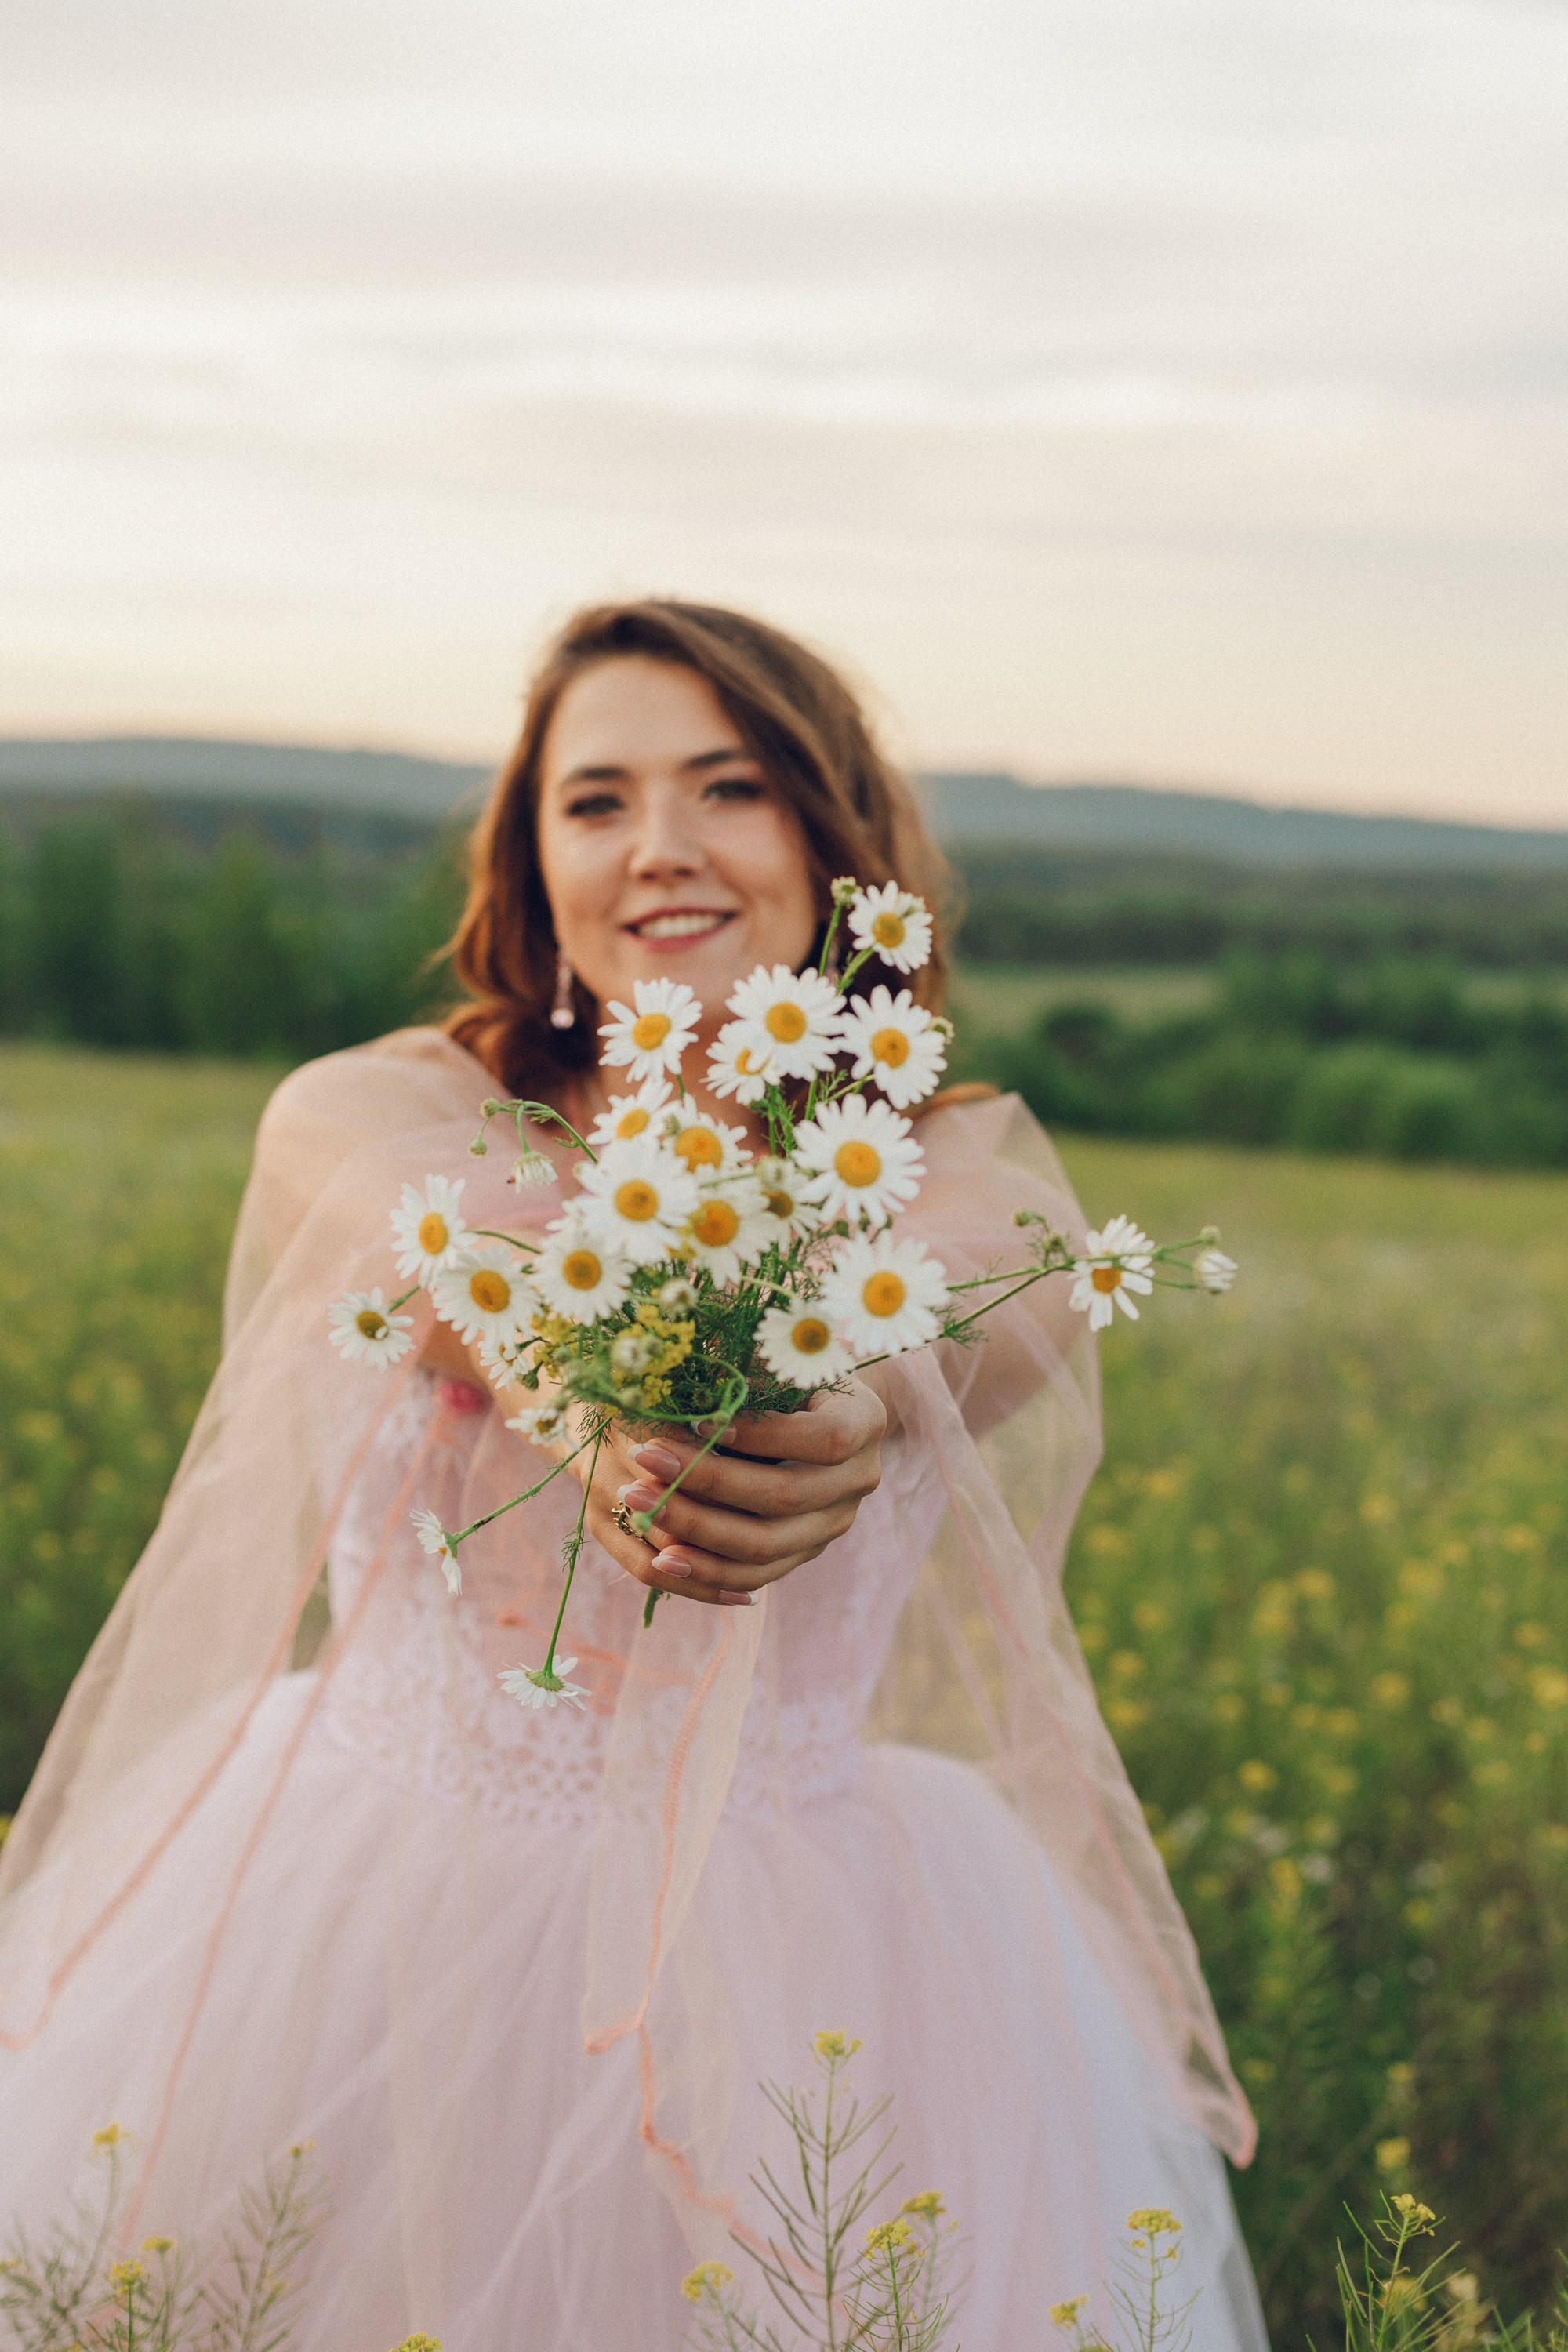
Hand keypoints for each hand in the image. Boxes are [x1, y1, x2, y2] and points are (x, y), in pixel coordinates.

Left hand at [576, 1377, 886, 1608]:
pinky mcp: (806, 1552)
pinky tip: (664, 1559)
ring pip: (767, 1546)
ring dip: (697, 1530)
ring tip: (640, 1506)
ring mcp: (834, 1523)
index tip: (698, 1422)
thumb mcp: (777, 1356)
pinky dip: (708, 1570)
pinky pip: (757, 1575)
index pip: (822, 1439)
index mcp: (865, 1422)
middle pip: (785, 1497)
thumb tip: (680, 1389)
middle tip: (643, 1460)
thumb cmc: (787, 1367)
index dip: (763, 1436)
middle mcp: (860, 1478)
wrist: (817, 1406)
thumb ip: (746, 1373)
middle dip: (707, 1482)